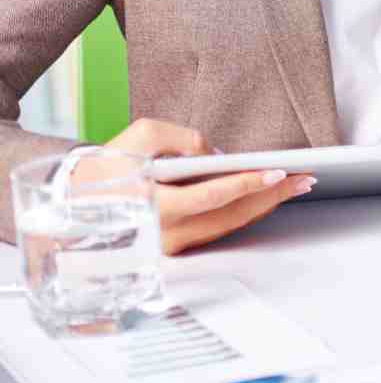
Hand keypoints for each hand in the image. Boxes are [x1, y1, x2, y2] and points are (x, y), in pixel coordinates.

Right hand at [104, 119, 312, 255]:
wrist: (74, 197)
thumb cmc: (109, 163)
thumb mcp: (142, 135)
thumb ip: (184, 139)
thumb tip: (221, 156)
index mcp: (153, 205)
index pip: (211, 197)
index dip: (248, 185)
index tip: (278, 172)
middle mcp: (163, 232)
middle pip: (229, 216)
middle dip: (271, 197)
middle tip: (305, 179)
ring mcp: (169, 244)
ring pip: (227, 227)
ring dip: (264, 207)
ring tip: (295, 186)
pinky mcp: (174, 246)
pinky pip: (217, 231)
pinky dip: (244, 214)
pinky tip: (267, 199)